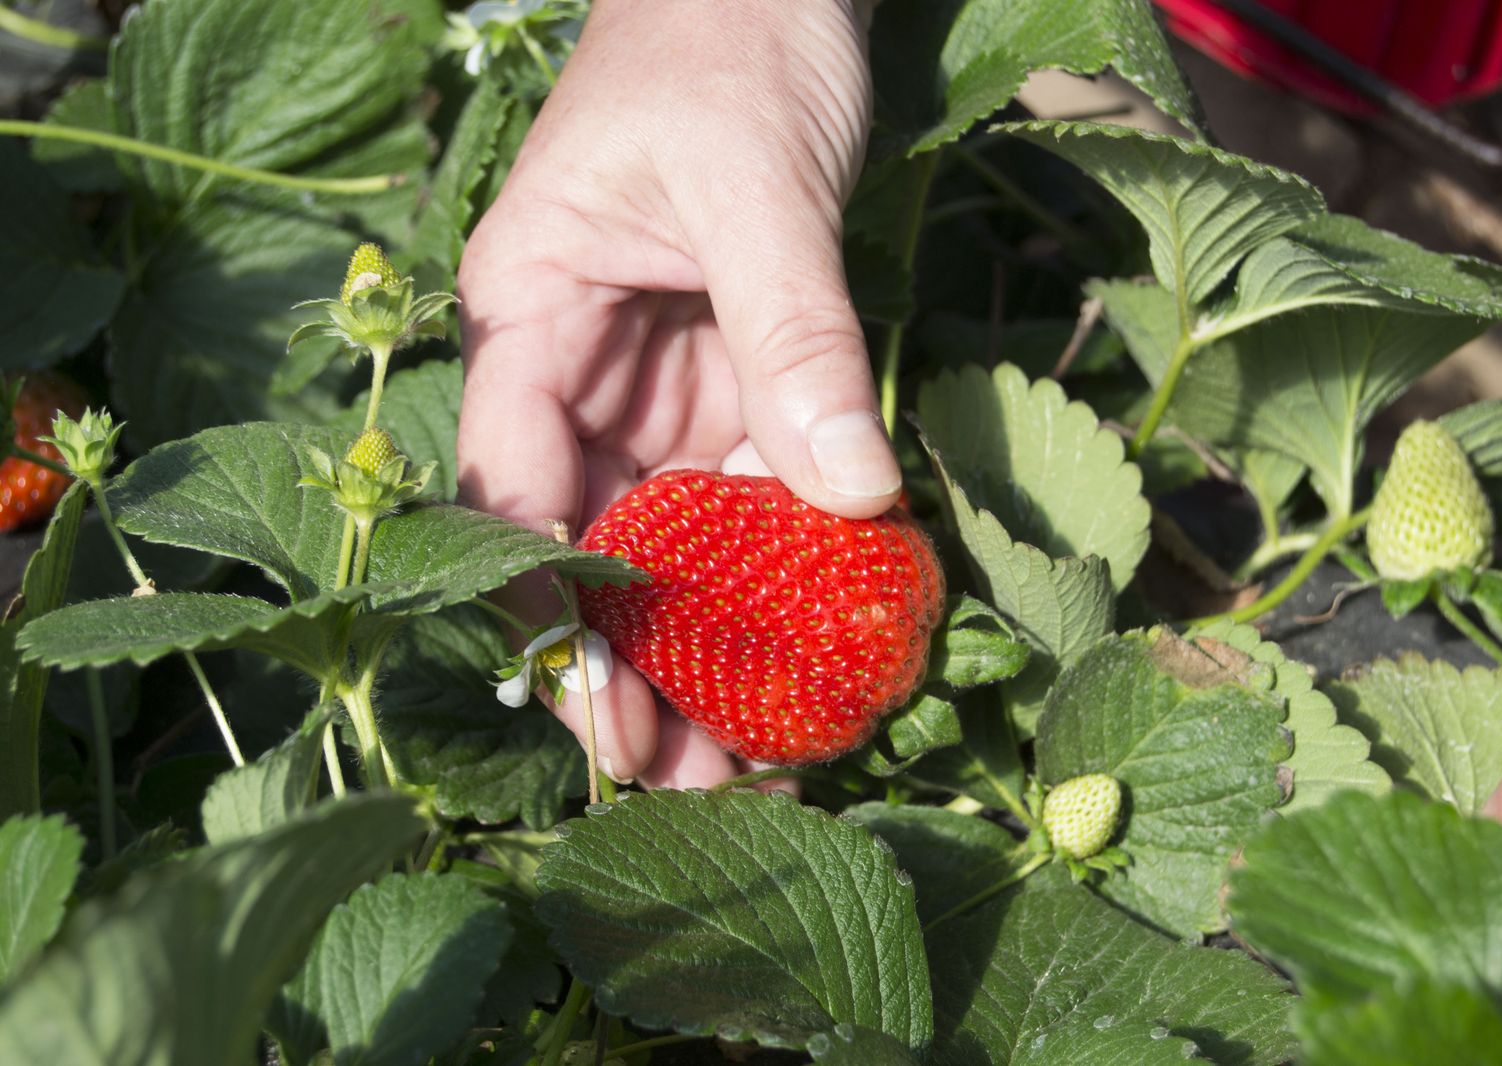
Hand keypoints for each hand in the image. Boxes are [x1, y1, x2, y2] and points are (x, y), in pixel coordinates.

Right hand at [456, 0, 898, 788]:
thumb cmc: (728, 45)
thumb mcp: (758, 188)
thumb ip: (798, 338)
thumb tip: (849, 499)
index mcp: (530, 318)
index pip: (514, 492)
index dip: (550, 613)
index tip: (602, 717)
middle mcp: (581, 371)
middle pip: (591, 540)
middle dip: (632, 663)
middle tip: (689, 778)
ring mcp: (661, 384)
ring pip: (672, 536)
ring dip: (707, 644)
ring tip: (749, 753)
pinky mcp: (738, 381)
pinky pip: (755, 493)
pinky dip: (780, 572)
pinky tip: (810, 650)